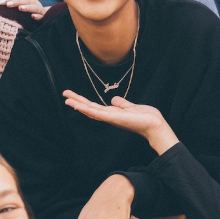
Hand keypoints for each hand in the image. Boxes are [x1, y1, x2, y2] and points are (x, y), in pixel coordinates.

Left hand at [0, 0, 49, 18]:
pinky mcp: (43, 16)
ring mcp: (38, 8)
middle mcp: (32, 1)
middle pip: (24, 0)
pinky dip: (37, 16)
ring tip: (20, 8)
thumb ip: (11, 5)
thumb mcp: (20, 6)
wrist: (43, 15)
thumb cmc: (27, 11)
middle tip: (8, 5)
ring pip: (33, 7)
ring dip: (27, 7)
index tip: (0, 3)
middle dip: (16, 2)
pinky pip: (40, 16)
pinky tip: (33, 16)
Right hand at [62, 90, 178, 154]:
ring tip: (67, 99)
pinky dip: (87, 109)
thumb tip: (113, 99)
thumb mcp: (131, 107)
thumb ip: (122, 104)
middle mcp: (109, 117)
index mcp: (113, 113)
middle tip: (64, 94)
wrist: (155, 124)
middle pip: (89, 108)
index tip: (73, 96)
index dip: (84, 101)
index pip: (95, 106)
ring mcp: (110, 118)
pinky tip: (78, 105)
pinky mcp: (113, 118)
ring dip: (78, 105)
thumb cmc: (146, 117)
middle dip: (77, 101)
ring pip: (90, 111)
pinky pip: (97, 113)